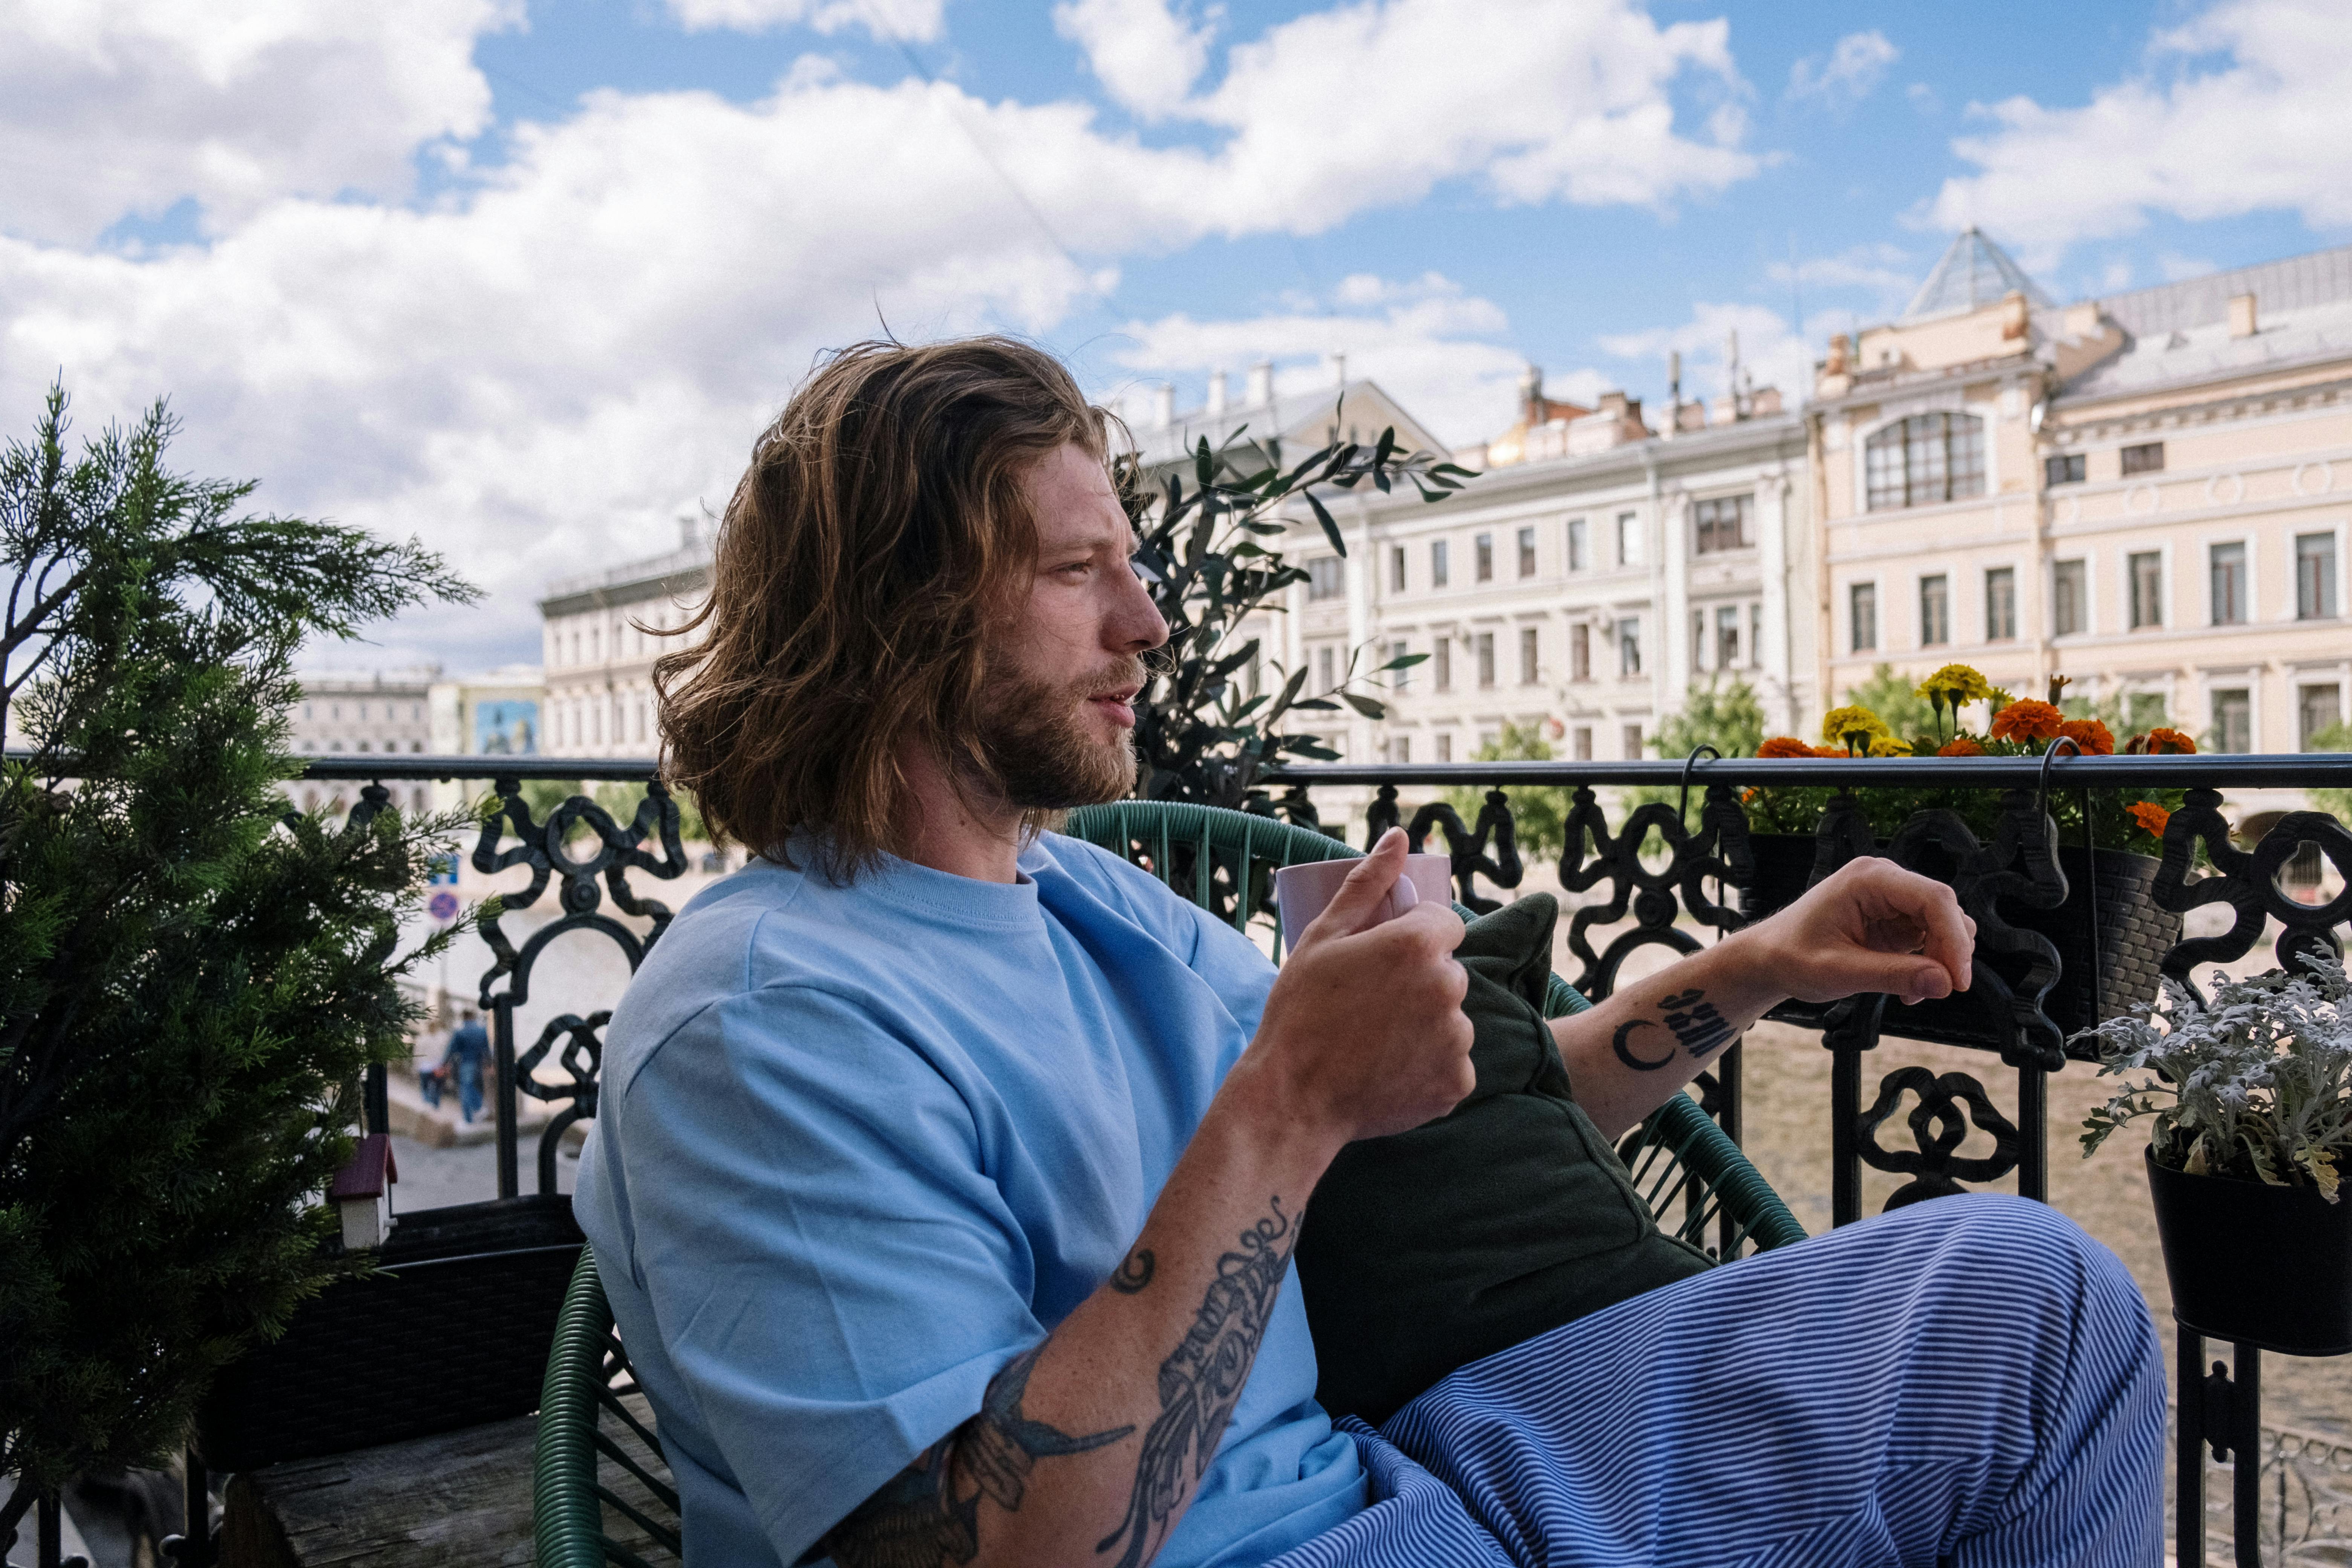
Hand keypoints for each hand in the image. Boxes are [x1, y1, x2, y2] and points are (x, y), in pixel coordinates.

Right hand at [1235, 829, 1472, 1146]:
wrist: (1292, 1098)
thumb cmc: (1299, 1012)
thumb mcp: (1323, 937)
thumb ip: (1367, 883)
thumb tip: (1400, 836)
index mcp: (1417, 945)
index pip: (1445, 924)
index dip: (1414, 939)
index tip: (1382, 963)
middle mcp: (1447, 988)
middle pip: (1448, 972)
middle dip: (1419, 983)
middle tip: (1369, 1006)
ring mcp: (1456, 1040)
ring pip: (1451, 1019)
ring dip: (1425, 1025)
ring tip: (1375, 1041)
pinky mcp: (1456, 1083)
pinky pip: (1452, 1063)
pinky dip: (1429, 1067)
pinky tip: (1389, 1070)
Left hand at [1749, 856, 1974, 1007]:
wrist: (1770, 958)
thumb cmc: (1792, 957)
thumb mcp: (1839, 971)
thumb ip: (1892, 975)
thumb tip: (1944, 983)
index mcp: (1869, 878)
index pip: (1933, 898)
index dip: (1954, 939)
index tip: (1958, 980)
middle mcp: (1885, 880)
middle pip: (1944, 909)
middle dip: (1950, 952)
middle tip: (1940, 991)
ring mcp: (1892, 898)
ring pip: (1944, 923)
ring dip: (1941, 959)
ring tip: (1913, 992)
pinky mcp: (1895, 918)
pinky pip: (1930, 937)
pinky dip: (1929, 963)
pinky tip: (1908, 987)